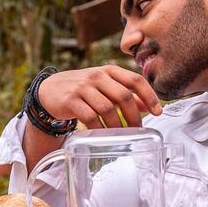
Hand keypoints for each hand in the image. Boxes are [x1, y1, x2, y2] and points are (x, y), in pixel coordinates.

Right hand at [37, 66, 161, 129]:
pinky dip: (99, 129)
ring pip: (108, 109)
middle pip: (123, 96)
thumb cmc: (83, 88)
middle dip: (134, 116)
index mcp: (109, 71)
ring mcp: (83, 88)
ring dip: (117, 125)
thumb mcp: (105, 86)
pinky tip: (103, 134)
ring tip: (121, 135)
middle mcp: (97, 76)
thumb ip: (126, 94)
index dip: (150, 96)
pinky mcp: (71, 101)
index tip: (157, 112)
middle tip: (138, 130)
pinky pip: (90, 118)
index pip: (135, 80)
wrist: (50, 90)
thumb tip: (149, 106)